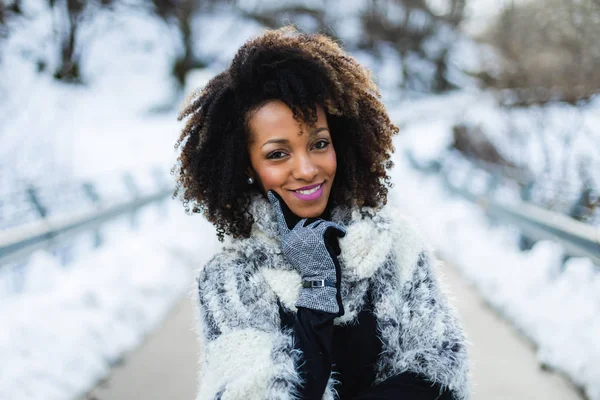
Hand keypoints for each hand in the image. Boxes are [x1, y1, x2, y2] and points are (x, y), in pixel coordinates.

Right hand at [267, 190, 345, 314]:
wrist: (319, 281)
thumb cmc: (313, 269)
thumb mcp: (298, 253)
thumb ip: (297, 238)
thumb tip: (305, 224)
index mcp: (286, 240)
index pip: (282, 219)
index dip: (278, 206)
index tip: (272, 193)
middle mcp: (292, 236)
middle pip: (305, 220)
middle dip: (317, 229)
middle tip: (324, 243)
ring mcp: (304, 235)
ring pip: (318, 223)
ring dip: (327, 233)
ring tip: (330, 247)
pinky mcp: (317, 235)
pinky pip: (328, 226)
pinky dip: (337, 230)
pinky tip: (340, 235)